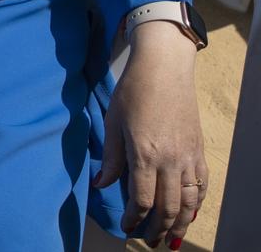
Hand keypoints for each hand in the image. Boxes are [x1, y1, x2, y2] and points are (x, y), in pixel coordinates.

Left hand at [95, 22, 205, 247]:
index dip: (134, 218)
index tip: (126, 227)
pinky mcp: (198, 150)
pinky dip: (197, 203)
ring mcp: (188, 157)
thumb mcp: (113, 123)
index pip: (142, 199)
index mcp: (145, 154)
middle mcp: (171, 160)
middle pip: (167, 206)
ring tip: (171, 238)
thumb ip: (110, 158)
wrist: (164, 69)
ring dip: (180, 223)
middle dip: (158, 229)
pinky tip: (190, 213)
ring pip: (189, 201)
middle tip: (149, 241)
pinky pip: (202, 185)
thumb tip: (101, 184)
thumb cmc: (133, 92)